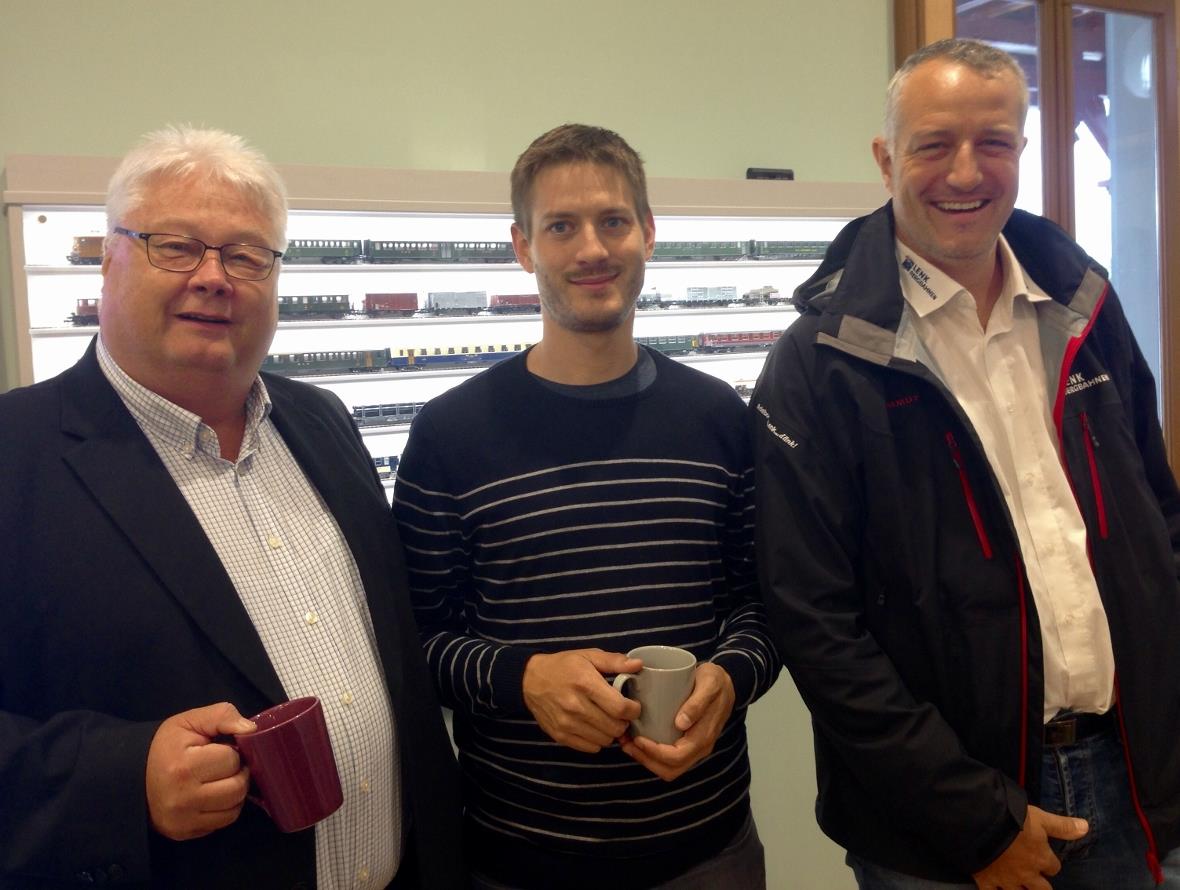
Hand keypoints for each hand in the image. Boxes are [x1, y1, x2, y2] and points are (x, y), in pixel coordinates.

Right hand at [145, 702, 255, 839]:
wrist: (134, 778)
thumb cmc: (167, 747)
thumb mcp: (189, 721)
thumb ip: (221, 716)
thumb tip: (251, 729)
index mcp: (183, 767)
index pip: (231, 760)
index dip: (230, 751)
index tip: (218, 749)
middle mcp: (182, 799)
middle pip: (238, 787)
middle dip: (237, 773)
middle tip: (224, 766)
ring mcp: (183, 820)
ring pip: (235, 808)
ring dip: (235, 792)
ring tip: (220, 780)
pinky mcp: (185, 833)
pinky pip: (224, 822)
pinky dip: (226, 808)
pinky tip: (214, 796)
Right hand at [523, 649, 641, 752]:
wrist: (529, 680)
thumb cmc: (563, 666)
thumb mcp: (588, 656)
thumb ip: (614, 661)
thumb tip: (638, 665)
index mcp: (585, 684)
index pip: (620, 708)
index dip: (633, 710)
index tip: (633, 705)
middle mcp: (576, 706)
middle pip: (615, 727)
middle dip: (623, 722)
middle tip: (620, 713)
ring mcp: (567, 724)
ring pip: (605, 740)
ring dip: (611, 732)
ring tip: (607, 719)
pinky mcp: (560, 736)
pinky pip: (591, 748)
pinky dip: (597, 740)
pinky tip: (593, 727)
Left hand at [620, 661, 735, 780]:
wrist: (727, 683)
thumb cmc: (715, 681)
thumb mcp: (709, 684)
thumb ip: (697, 703)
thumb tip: (681, 724)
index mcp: (704, 737)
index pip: (677, 757)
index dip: (655, 753)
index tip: (637, 738)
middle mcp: (699, 748)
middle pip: (670, 769)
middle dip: (646, 759)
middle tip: (626, 742)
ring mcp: (693, 748)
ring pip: (668, 768)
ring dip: (646, 759)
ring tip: (627, 742)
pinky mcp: (687, 743)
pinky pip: (668, 758)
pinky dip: (651, 754)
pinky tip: (637, 739)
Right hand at [972, 805, 1087, 889]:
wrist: (980, 825)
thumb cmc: (1013, 819)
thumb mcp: (1040, 818)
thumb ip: (1062, 826)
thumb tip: (1087, 828)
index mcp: (1041, 859)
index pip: (1053, 868)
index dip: (1050, 864)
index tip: (1045, 859)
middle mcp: (1027, 875)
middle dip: (1041, 886)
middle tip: (1036, 881)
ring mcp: (1007, 881)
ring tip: (1022, 888)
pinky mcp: (987, 881)